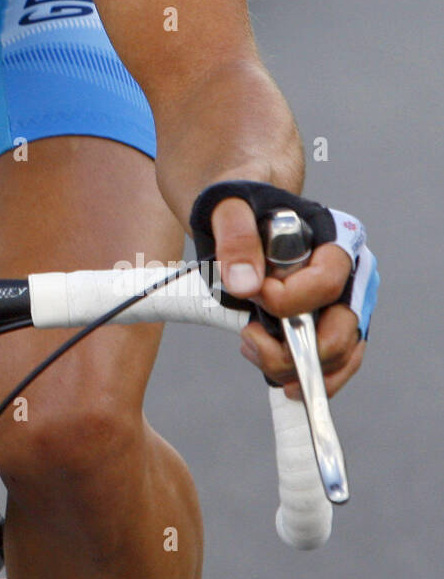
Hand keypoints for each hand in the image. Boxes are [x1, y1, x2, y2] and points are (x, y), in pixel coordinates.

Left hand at [209, 196, 364, 398]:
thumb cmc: (240, 202)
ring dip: (295, 366)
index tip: (254, 295)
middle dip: (298, 347)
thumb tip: (246, 285)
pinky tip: (274, 373)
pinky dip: (305, 376)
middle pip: (343, 330)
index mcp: (335, 237)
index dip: (291, 299)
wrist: (238, 209)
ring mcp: (338, 302)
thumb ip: (236, 236)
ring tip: (252, 346)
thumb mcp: (229, 205)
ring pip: (338, 354)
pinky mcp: (323, 323)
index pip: (328, 283)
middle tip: (251, 338)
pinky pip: (328, 363)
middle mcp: (347, 274)